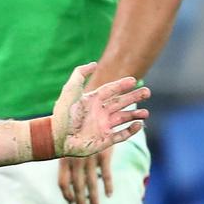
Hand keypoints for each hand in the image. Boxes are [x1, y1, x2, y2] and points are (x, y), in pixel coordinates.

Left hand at [51, 62, 150, 203]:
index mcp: (91, 101)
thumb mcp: (70, 91)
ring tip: (145, 112)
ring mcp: (102, 126)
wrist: (56, 137)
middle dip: (134, 98)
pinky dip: (131, 130)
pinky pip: (121, 135)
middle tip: (147, 92)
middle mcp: (99, 113)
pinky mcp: (104, 140)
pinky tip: (139, 124)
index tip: (133, 80)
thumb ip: (79, 75)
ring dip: (135, 114)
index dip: (121, 85)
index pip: (110, 90)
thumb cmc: (62, 115)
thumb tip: (94, 63)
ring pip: (123, 118)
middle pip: (120, 103)